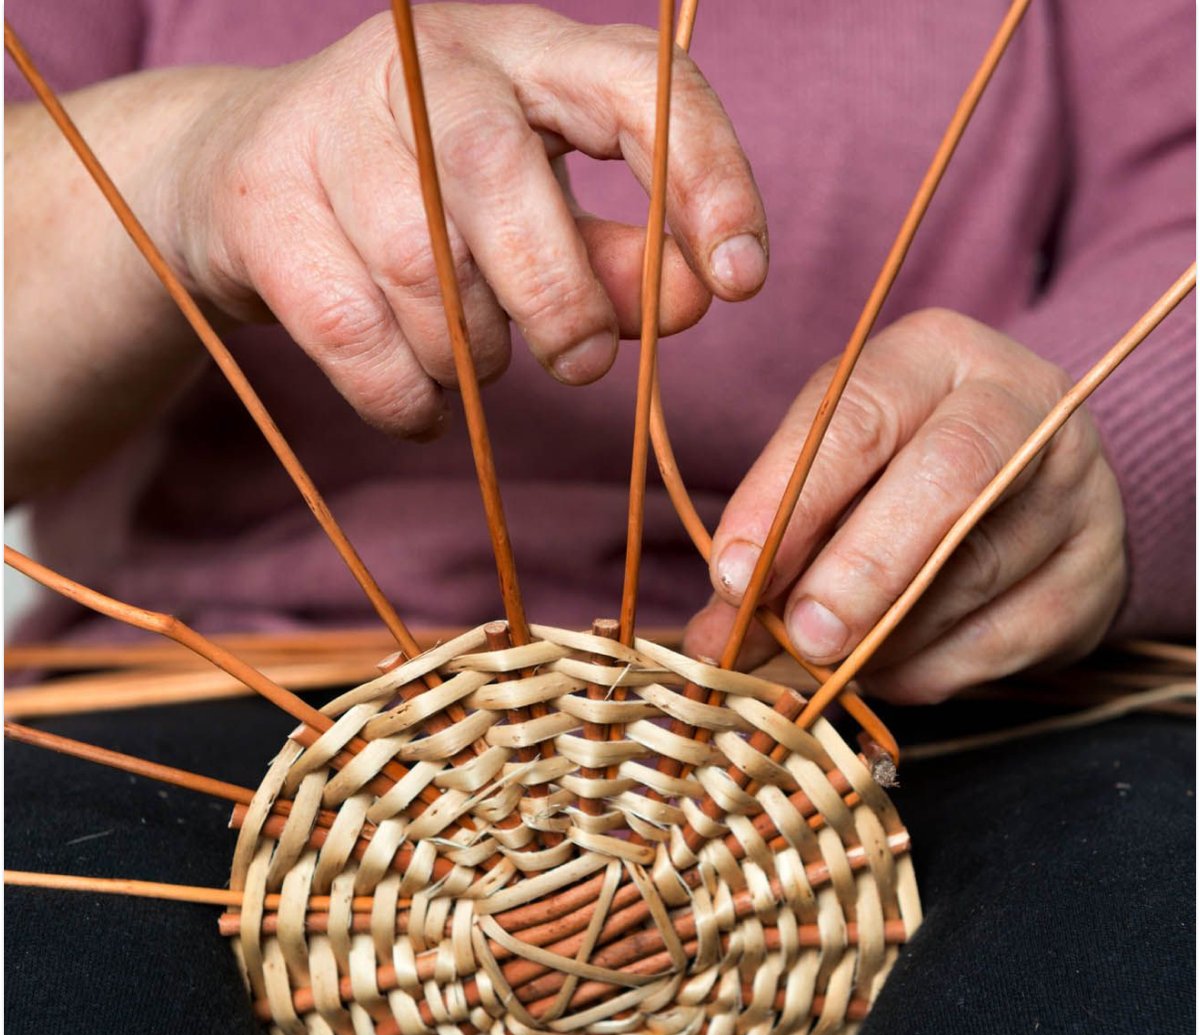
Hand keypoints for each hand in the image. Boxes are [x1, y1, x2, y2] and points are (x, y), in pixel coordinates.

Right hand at [164, 4, 766, 436]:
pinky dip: (405, 397)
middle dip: (558, 303)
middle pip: (504, 182)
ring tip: (471, 360)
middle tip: (577, 365)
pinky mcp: (263, 202)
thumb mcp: (538, 212)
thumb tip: (695, 298)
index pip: (638, 85)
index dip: (705, 178)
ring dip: (469, 355)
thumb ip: (619, 254)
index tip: (741, 280)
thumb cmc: (426, 200)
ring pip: (423, 273)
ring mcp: (329, 122)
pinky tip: (421, 402)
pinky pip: (355, 335)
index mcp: (524, 52)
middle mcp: (425, 63)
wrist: (248, 180)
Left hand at [684, 309, 1126, 702]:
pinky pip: (999, 642)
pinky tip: (886, 665)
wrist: (1022, 491)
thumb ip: (775, 540)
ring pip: (970, 574)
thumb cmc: (893, 471)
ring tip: (823, 659)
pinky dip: (925, 668)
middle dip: (860, 568)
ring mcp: (1075, 489)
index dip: (789, 501)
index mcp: (934, 356)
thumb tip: (713, 638)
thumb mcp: (829, 472)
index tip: (732, 576)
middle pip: (946, 481)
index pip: (858, 417)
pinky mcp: (1096, 574)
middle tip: (803, 634)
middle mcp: (1022, 405)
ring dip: (881, 636)